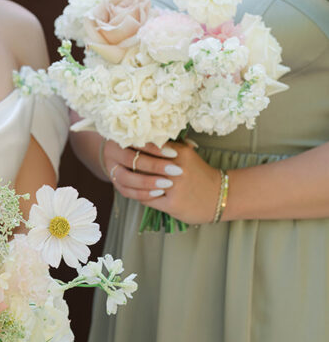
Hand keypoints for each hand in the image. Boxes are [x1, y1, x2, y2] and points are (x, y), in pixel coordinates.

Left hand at [102, 139, 221, 225]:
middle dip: (131, 166)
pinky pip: (147, 199)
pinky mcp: (172, 205)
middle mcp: (175, 169)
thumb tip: (143, 136)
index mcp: (178, 153)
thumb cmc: (200, 173)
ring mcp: (174, 188)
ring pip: (142, 183)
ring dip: (134, 182)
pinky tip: (138, 193)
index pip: (148, 148)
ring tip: (127, 178)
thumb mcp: (186, 155)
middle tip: (119, 163)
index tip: (123, 148)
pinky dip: (141, 196)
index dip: (134, 149)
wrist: (221, 195)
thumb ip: (168, 146)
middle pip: (142, 166)